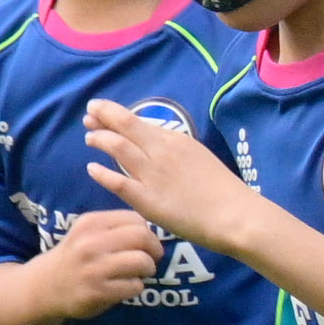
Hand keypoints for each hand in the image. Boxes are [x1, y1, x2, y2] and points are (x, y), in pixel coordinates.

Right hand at [32, 204, 165, 317]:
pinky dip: (136, 287)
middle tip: (150, 260)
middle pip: (142, 237)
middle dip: (153, 250)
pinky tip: (125, 287)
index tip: (146, 244)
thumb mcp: (87, 232)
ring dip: (147, 269)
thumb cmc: (75, 256)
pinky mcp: (97, 292)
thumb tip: (152, 232)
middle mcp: (91, 243)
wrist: (46, 286)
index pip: (136, 219)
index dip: (148, 232)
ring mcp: (94, 268)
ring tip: (139, 274)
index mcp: (91, 222)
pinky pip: (134, 286)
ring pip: (142, 262)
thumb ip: (114, 227)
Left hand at [79, 96, 252, 246]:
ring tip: (89, 138)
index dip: (114, 113)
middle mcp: (161, 151)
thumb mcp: (198, 158)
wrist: (235, 215)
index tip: (100, 110)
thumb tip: (157, 147)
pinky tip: (92, 168)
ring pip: (118, 147)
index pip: (138, 121)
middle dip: (102, 117)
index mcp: (175, 140)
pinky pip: (118, 182)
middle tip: (88, 116)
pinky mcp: (148, 200)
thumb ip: (175, 152)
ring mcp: (153, 174)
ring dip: (100, 140)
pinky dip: (102, 173)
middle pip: (124, 126)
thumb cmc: (222, 190)